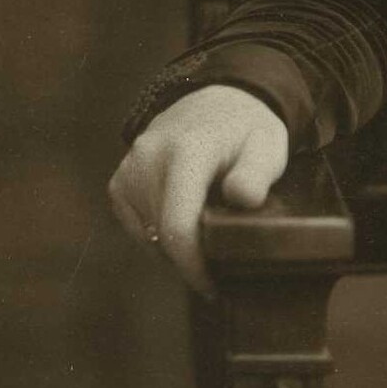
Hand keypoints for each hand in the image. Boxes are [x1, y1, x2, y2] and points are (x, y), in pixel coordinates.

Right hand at [107, 84, 290, 298]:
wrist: (217, 100)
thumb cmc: (246, 129)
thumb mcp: (267, 146)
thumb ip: (257, 173)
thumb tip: (242, 199)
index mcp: (186, 152)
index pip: (177, 225)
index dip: (192, 266)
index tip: (211, 287)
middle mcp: (148, 159)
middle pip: (161, 236)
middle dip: (189, 258)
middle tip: (219, 260)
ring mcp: (128, 170)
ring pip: (147, 235)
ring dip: (174, 246)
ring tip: (206, 230)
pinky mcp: (119, 181)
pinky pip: (136, 226)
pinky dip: (158, 233)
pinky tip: (184, 219)